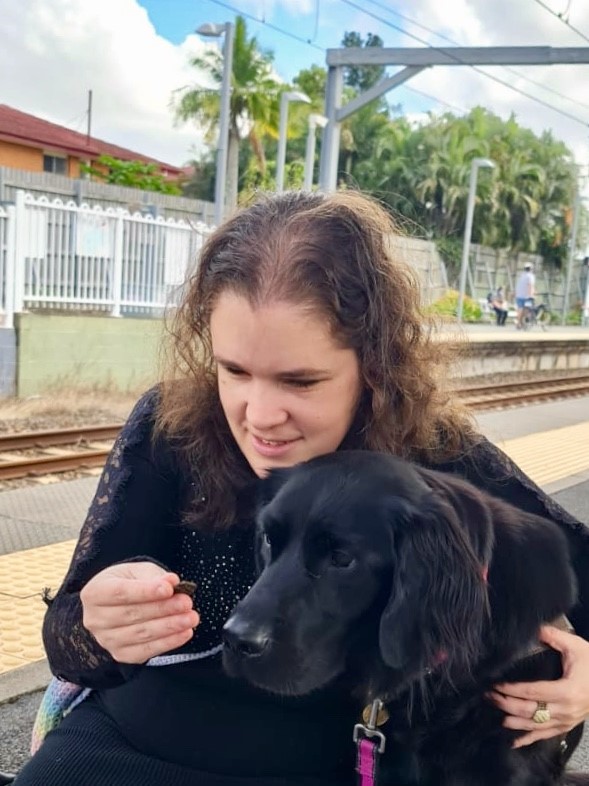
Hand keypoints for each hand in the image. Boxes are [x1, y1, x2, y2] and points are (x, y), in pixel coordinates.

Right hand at [80, 562, 199, 663]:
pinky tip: (185, 633)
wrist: (117, 605)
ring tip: (191, 618)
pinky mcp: (120, 654)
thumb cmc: (129, 583)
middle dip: (163, 609)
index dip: (146, 591)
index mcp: (94, 592)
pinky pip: (146, 650)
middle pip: (132, 615)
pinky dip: (168, 642)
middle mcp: (95, 619)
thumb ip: (154, 576)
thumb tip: (172, 582)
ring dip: (170, 627)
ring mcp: (106, 640)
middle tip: (187, 603)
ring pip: (141, 634)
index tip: (169, 589)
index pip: (120, 593)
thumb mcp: (137, 571)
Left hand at [487, 625, 588, 747]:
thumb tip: (532, 627)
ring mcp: (566, 721)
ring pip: (535, 725)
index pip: (532, 692)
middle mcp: (566, 710)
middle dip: (507, 704)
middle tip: (489, 696)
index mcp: (567, 691)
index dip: (512, 689)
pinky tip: (513, 742)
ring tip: (495, 712)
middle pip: (530, 710)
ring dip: (513, 720)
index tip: (495, 684)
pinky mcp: (567, 726)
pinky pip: (545, 735)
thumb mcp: (575, 646)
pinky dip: (528, 739)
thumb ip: (553, 636)